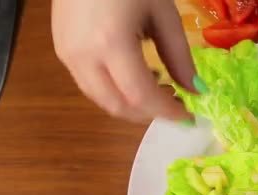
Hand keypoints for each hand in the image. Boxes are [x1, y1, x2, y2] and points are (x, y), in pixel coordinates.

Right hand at [52, 0, 195, 121]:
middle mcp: (82, 56)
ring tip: (159, 90)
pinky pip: (90, 86)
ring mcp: (66, 55)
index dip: (166, 112)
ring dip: (132, 105)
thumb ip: (179, 57)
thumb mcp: (164, 15)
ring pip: (101, 100)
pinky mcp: (61, 51)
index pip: (141, 96)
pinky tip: (135, 78)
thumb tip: (196, 90)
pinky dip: (115, 93)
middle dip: (149, 114)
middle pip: (118, 106)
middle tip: (175, 105)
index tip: (188, 117)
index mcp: (111, 43)